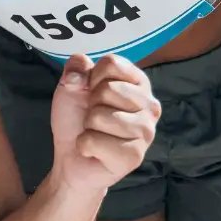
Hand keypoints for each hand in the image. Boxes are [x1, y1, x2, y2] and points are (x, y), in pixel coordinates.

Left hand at [49, 53, 160, 194]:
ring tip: (96, 132)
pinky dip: (85, 145)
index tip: (91, 91)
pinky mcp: (135, 156)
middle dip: (90, 103)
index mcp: (138, 83)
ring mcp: (146, 132)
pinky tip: (95, 150)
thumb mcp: (71, 84)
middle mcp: (150, 106)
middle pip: (108, 89)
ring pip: (101, 116)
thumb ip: (75, 68)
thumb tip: (79, 71)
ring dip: (88, 125)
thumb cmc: (77, 117)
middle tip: (93, 116)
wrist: (71, 156)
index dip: (91, 77)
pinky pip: (95, 141)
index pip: (112, 64)